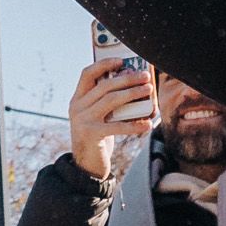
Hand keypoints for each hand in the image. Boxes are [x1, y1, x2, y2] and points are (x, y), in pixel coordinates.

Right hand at [65, 54, 159, 183]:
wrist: (85, 166)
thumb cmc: (96, 137)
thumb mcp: (97, 116)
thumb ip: (106, 101)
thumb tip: (133, 85)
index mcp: (77, 99)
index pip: (87, 74)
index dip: (104, 64)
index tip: (121, 60)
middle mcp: (77, 107)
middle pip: (104, 86)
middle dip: (127, 79)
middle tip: (145, 77)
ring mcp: (83, 121)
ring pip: (111, 100)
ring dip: (132, 93)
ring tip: (148, 91)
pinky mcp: (92, 135)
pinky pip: (117, 125)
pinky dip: (134, 124)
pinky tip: (147, 123)